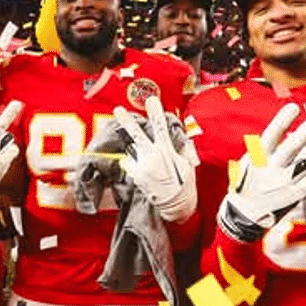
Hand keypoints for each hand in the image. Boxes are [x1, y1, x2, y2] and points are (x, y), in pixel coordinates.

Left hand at [112, 96, 198, 221]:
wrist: (175, 205)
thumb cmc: (184, 186)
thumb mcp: (188, 164)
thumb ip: (182, 149)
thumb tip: (179, 138)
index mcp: (167, 150)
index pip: (160, 127)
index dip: (155, 112)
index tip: (151, 100)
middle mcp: (152, 156)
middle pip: (137, 134)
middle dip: (127, 121)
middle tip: (117, 110)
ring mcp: (143, 166)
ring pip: (132, 150)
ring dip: (134, 150)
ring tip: (141, 158)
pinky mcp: (136, 176)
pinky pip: (130, 164)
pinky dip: (133, 164)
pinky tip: (142, 170)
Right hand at [218, 103, 305, 242]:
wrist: (243, 212)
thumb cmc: (249, 182)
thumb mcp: (252, 162)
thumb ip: (270, 149)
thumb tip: (292, 134)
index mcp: (257, 157)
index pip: (271, 135)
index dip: (282, 121)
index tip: (294, 107)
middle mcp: (269, 169)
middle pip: (290, 147)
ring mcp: (280, 183)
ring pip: (300, 165)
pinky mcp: (289, 196)